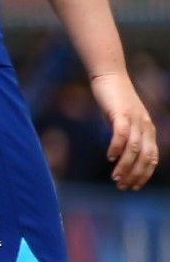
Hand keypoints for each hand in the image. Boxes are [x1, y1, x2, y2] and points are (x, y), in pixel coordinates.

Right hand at [90, 71, 158, 190]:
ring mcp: (134, 119)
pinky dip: (116, 147)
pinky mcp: (121, 113)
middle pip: (145, 157)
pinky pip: (121, 134)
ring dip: (125, 166)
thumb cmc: (113, 98)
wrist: (109, 75)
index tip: (132, 186)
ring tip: (115, 178)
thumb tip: (119, 151)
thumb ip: (125, 134)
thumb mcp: (123, 119)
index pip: (152, 158)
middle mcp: (145, 126)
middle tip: (122, 186)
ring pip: (133, 149)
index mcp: (148, 129)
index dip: (144, 175)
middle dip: (135, 175)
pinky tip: (109, 157)